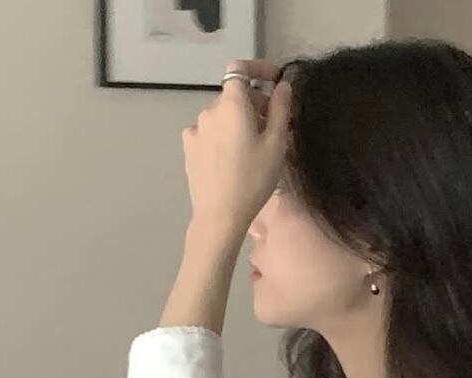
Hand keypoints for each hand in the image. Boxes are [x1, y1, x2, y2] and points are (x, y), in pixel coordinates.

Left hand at [181, 58, 292, 239]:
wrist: (220, 215)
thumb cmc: (254, 180)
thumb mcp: (276, 145)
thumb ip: (280, 110)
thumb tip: (282, 86)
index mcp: (232, 104)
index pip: (240, 69)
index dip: (258, 69)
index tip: (274, 80)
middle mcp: (210, 109)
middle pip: (234, 95)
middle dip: (254, 104)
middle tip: (274, 129)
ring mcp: (196, 128)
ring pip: (222, 115)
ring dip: (238, 122)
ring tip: (253, 149)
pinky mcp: (189, 146)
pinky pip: (210, 132)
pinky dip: (223, 136)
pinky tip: (232, 159)